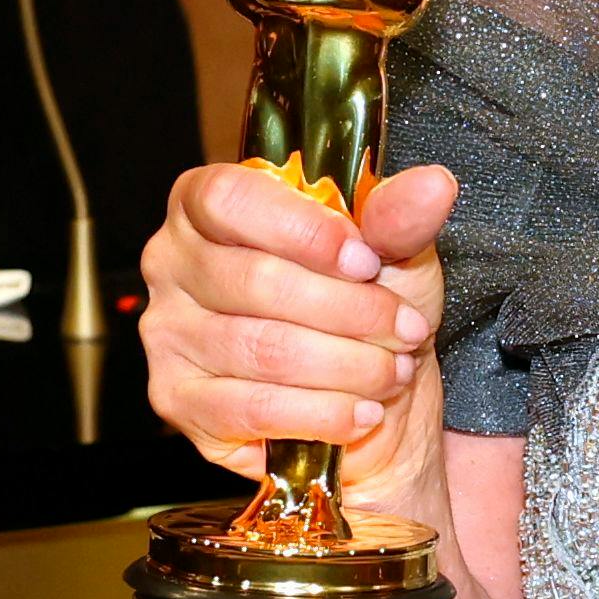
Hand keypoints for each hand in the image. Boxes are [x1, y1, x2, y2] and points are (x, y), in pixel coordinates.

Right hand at [138, 161, 458, 514]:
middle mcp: (171, 263)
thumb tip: (432, 185)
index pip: (231, 199)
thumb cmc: (363, 305)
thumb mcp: (391, 251)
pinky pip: (252, 410)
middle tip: (406, 329)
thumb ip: (399, 217)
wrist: (365, 395)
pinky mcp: (177, 400)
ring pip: (263, 349)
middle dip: (350, 311)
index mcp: (208, 204)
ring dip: (348, 366)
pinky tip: (362, 411)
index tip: (368, 261)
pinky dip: (323, 413)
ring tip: (393, 371)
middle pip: (256, 281)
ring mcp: (166, 334)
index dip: (304, 231)